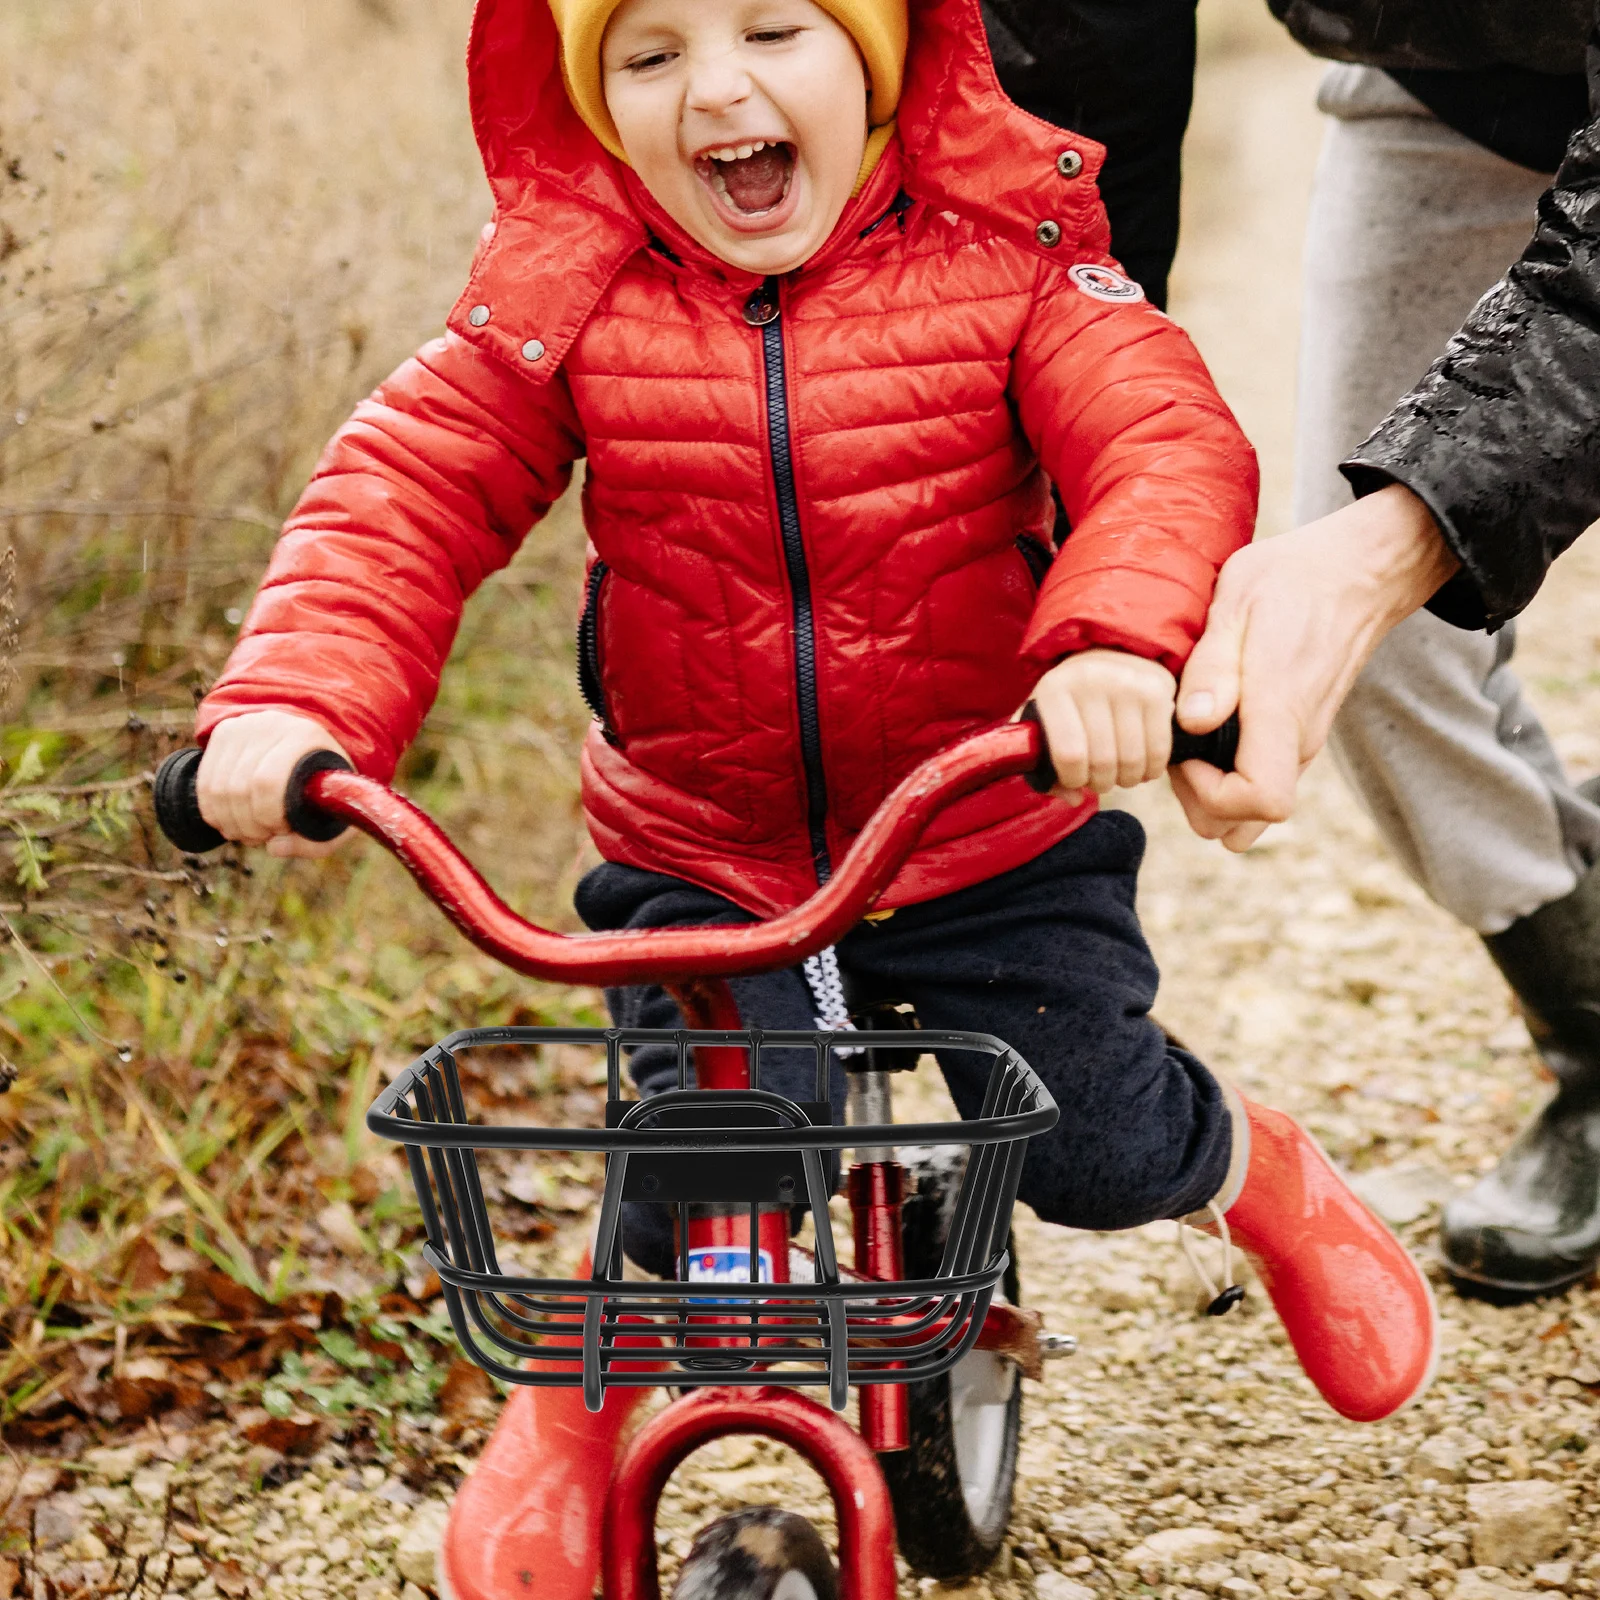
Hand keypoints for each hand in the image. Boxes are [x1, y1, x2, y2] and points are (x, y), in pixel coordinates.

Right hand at [196, 710, 353, 859]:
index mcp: (305, 737)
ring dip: (228, 822)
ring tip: (249, 831)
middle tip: (263, 835)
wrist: (313, 742)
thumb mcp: (336, 814)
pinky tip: (231, 820)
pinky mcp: (224, 732)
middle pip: (238, 787)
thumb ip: (316, 843)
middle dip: (247, 824)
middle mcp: (271, 725)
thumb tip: (274, 848)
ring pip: (216, 787)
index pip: (268, 782)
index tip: (280, 829)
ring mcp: (244, 726)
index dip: (267, 816)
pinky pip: (204, 782)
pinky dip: (213, 811)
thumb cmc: (326, 784)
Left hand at [1030, 648, 1176, 803]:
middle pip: (1102, 760)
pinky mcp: (1157, 690)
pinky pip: (1159, 750)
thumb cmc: (1070, 701)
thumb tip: (1072, 798)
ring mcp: (1127, 683)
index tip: (1076, 780)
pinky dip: (1151, 769)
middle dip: (1101, 782)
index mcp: (1054, 689)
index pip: (1068, 754)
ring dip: (1127, 779)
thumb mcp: (1043, 723)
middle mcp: (1090, 680)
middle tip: (1100, 780)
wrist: (1107, 656)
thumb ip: (1040, 765)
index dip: (1074, 779)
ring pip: (1132, 759)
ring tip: (1120, 775)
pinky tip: (1143, 767)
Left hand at [1170, 484, 1459, 850]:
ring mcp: (1304, 741)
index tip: (1185, 753)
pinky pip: (1266, 781)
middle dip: (1200, 801)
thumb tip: (1195, 722)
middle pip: (1249, 821)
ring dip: (1214, 794)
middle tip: (1177, 748)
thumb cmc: (1294, 578)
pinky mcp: (1302, 735)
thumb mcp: (1238, 600)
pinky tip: (1210, 733)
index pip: (1262, 800)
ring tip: (1191, 742)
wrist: (1358, 571)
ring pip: (1256, 810)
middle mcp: (1300, 738)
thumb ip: (1213, 665)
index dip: (1211, 794)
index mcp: (1282, 710)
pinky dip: (1232, 777)